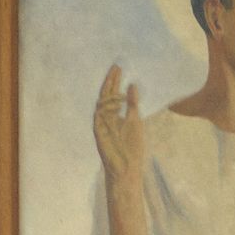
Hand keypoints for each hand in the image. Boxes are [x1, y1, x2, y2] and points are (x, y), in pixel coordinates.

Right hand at [93, 64, 145, 186]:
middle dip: (110, 81)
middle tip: (116, 67)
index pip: (113, 94)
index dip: (115, 82)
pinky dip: (107, 106)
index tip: (119, 68)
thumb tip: (132, 85)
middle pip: (106, 95)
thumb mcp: (136, 121)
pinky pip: (99, 114)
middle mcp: (106, 117)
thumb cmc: (132, 147)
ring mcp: (101, 124)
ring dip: (110, 92)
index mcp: (115, 115)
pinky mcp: (98, 131)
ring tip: (118, 82)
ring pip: (102, 102)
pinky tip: (116, 100)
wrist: (127, 167)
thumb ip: (133, 104)